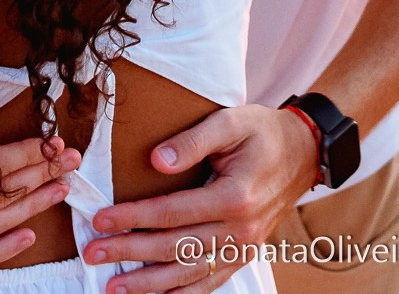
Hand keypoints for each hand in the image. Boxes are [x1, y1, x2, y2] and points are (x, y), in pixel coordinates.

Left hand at [81, 103, 316, 293]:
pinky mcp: (244, 255)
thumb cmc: (264, 132)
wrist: (304, 152)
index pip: (172, 213)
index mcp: (234, 196)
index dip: (133, 217)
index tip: (101, 220)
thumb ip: (193, 141)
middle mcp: (240, 230)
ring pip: (188, 273)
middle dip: (129, 252)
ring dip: (148, 284)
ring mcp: (244, 247)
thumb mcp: (232, 121)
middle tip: (94, 253)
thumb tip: (156, 161)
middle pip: (174, 247)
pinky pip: (209, 283)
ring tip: (114, 287)